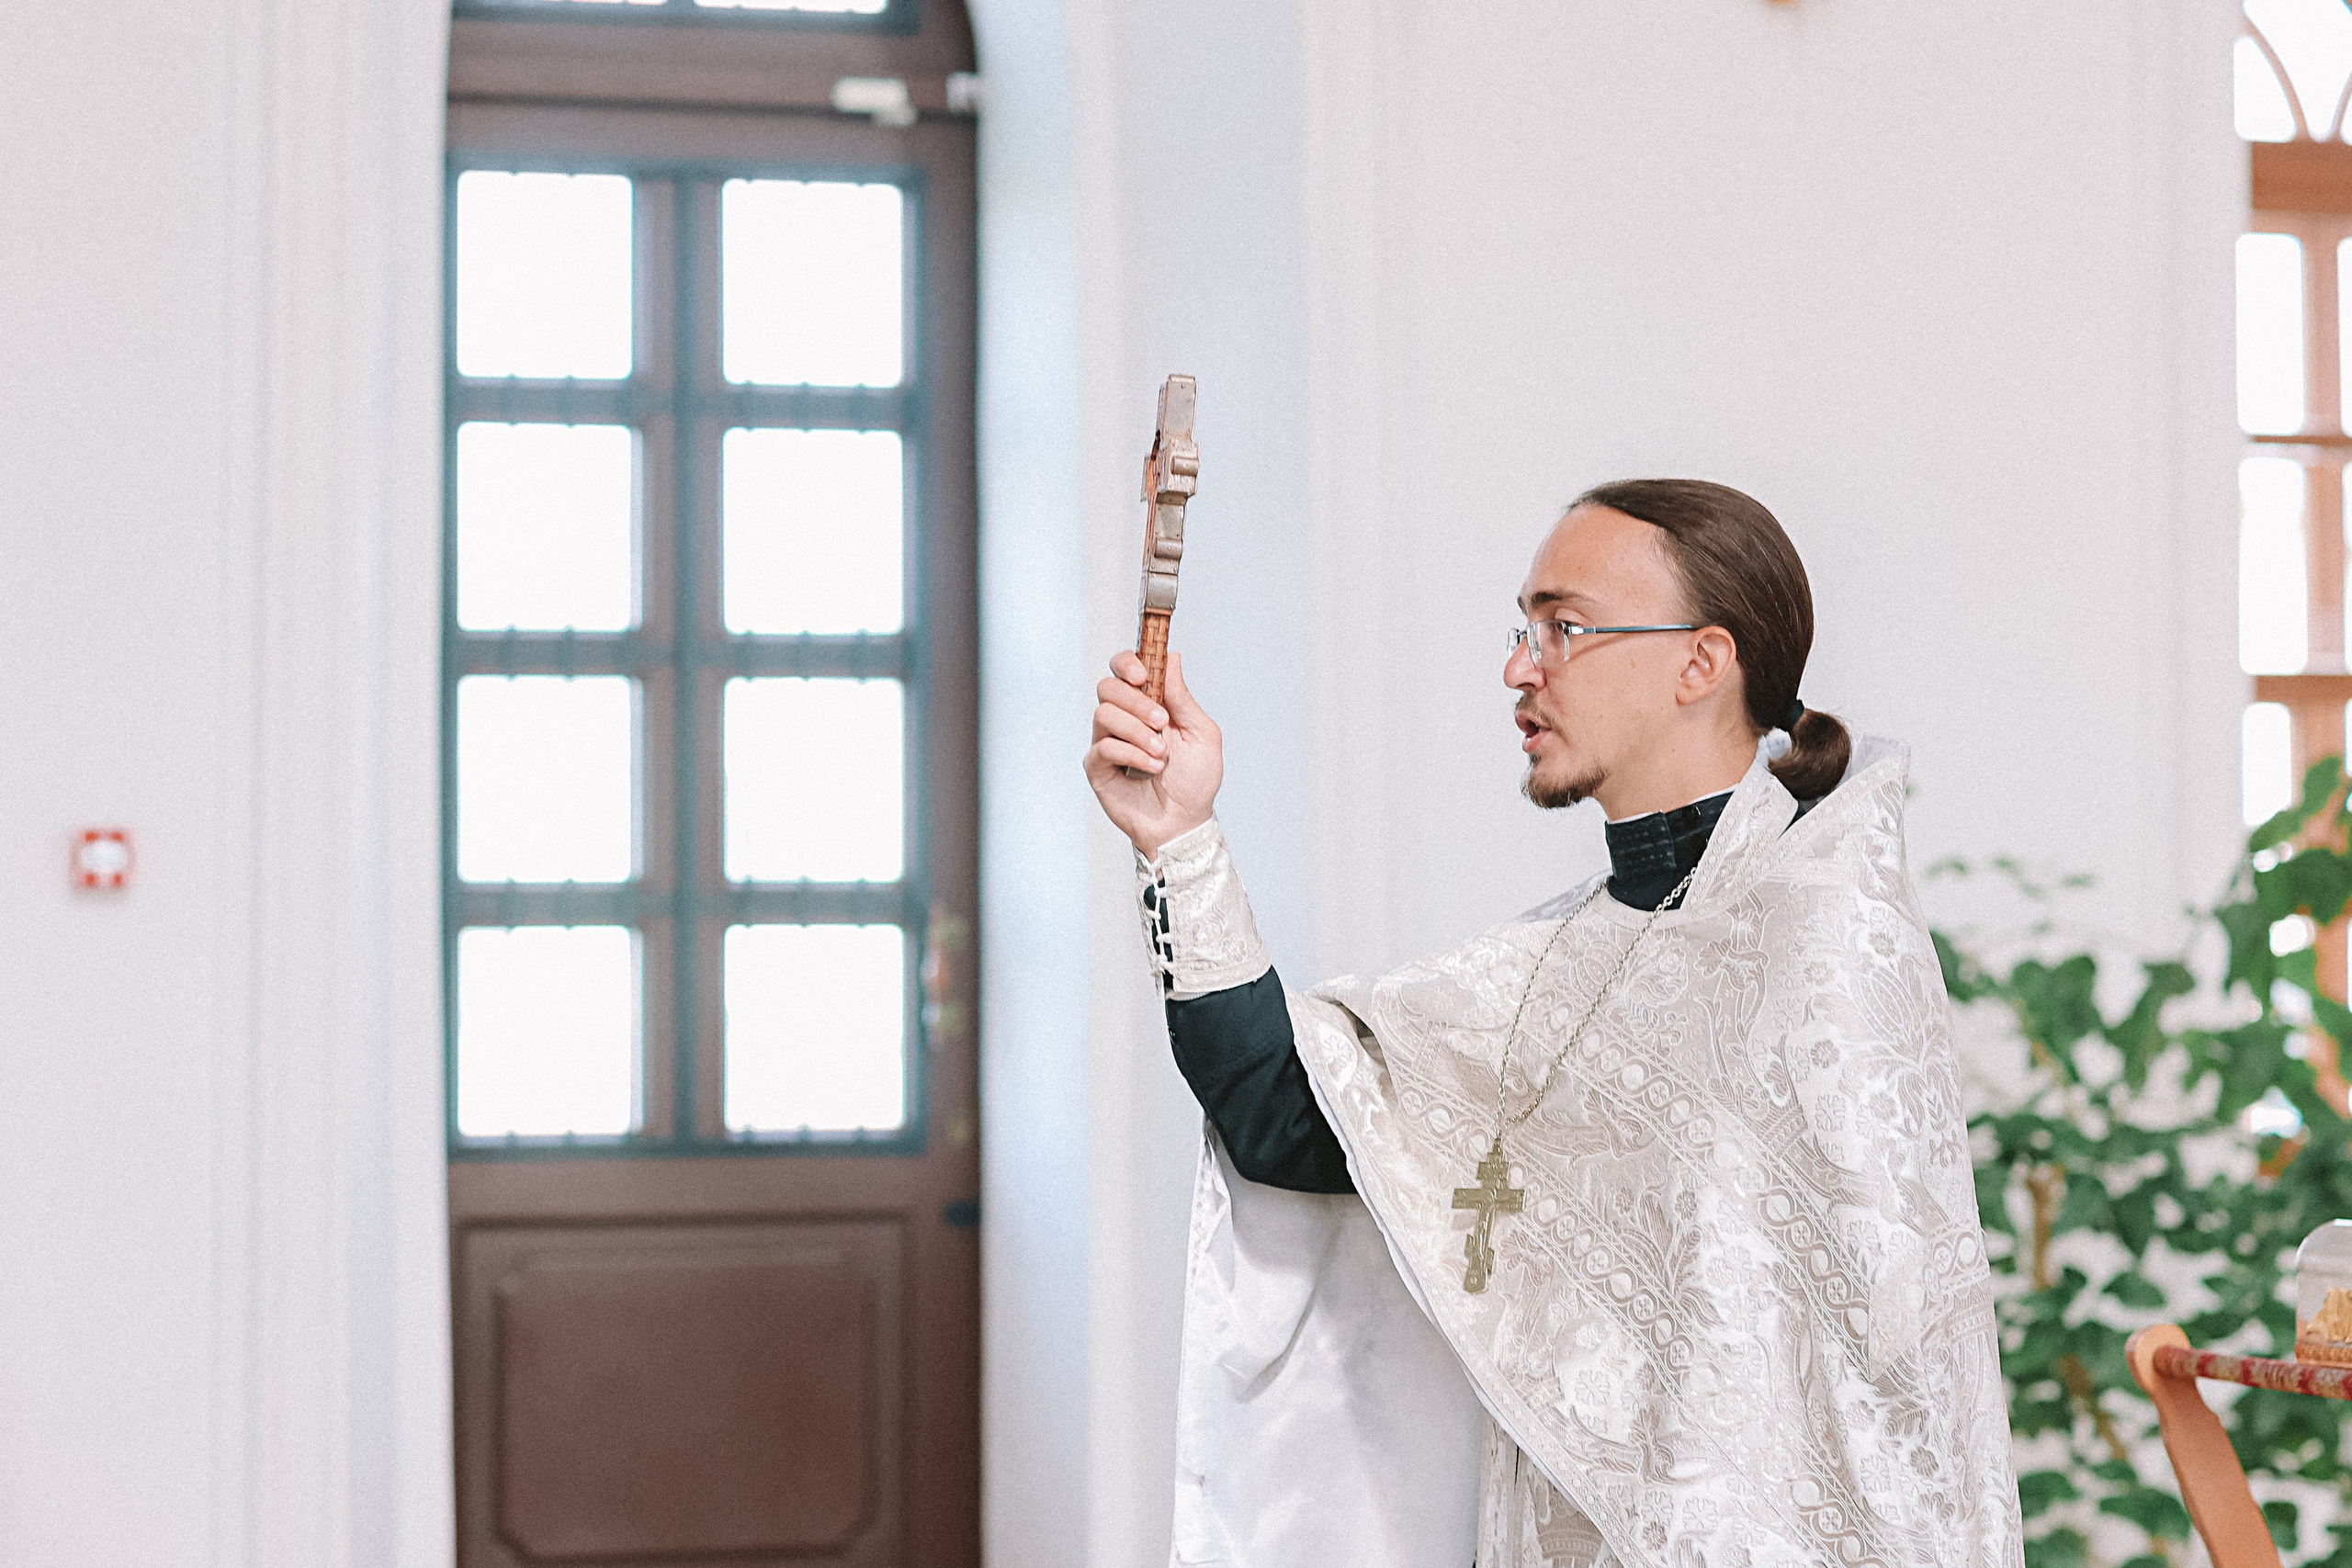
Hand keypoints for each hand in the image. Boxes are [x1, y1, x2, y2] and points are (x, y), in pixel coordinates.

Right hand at [1082, 649, 1221, 859]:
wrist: (1186, 821)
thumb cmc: (1195, 780)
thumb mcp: (1201, 733)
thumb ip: (1182, 697)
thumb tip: (1171, 658)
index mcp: (1147, 703)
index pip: (1123, 668)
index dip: (1127, 663)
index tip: (1143, 674)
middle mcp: (1123, 718)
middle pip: (1108, 687)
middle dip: (1137, 702)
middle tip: (1162, 723)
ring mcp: (1107, 742)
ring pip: (1104, 714)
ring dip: (1138, 732)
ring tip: (1161, 754)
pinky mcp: (1097, 767)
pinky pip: (1104, 746)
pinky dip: (1132, 754)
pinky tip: (1151, 768)